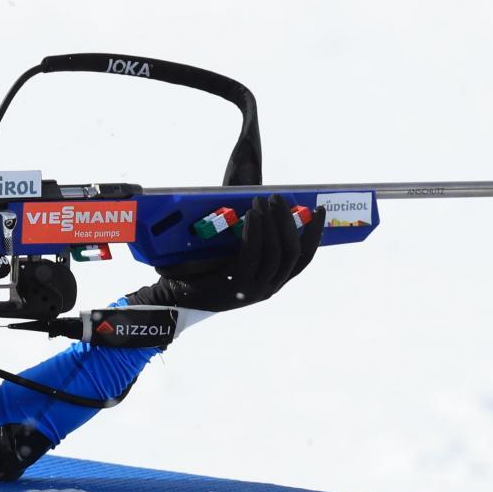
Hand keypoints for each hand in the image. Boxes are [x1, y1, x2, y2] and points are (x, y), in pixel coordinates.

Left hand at [125, 195, 324, 311]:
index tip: (319, 209)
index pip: (304, 258)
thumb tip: (255, 195)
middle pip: (293, 252)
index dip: (315, 234)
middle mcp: (269, 287)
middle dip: (288, 221)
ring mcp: (254, 291)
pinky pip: (253, 255)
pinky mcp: (237, 288)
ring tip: (261, 201)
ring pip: (276, 253)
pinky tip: (252, 215)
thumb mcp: (232, 250)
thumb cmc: (201, 270)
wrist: (173, 296)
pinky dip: (255, 232)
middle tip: (276, 197)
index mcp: (272, 280)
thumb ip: (248, 230)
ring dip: (272, 223)